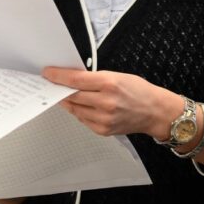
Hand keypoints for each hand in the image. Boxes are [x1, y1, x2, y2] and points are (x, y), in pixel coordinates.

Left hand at [42, 66, 175, 137]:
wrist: (155, 112)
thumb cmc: (138, 91)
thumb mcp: (117, 76)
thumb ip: (93, 78)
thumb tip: (70, 79)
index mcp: (109, 84)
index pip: (75, 80)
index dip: (58, 76)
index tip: (48, 73)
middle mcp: (105, 102)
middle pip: (72, 96)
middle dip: (59, 89)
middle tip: (51, 84)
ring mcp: (104, 118)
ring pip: (74, 109)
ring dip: (67, 101)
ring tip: (64, 95)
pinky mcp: (103, 130)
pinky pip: (82, 119)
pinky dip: (78, 111)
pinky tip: (80, 106)